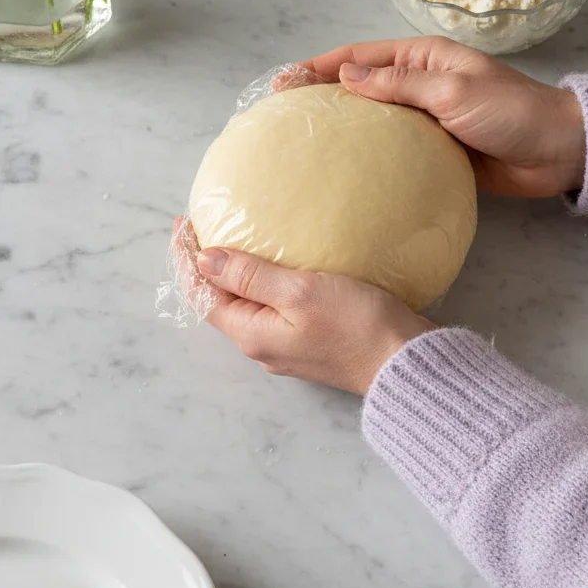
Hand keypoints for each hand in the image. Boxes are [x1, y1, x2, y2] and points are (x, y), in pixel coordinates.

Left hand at [174, 221, 432, 394]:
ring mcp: (286, 347)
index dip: (188, 259)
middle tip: (205, 227)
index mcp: (251, 334)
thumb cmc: (356, 326)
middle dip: (208, 266)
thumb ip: (250, 276)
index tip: (183, 224)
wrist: (405, 364)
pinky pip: (273, 309)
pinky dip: (264, 284)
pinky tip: (279, 266)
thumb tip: (205, 260)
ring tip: (237, 241)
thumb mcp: (299, 292)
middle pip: (221, 301)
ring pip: (247, 305)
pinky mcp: (310, 342)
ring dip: (236, 275)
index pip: (203, 293)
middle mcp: (262, 346)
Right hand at [299, 37, 585, 197]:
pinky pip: (396, 150)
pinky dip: (371, 156)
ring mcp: (428, 119)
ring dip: (344, 129)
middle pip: (361, 86)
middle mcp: (421, 84)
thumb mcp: (454, 91)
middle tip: (283, 117)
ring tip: (303, 146)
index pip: (361, 56)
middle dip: (323, 96)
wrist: (559, 151)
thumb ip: (401, 84)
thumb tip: (346, 75)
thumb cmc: (511, 113)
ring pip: (375, 120)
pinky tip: (346, 172)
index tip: (283, 82)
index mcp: (425, 58)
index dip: (320, 66)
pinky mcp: (437, 150)